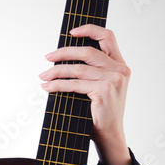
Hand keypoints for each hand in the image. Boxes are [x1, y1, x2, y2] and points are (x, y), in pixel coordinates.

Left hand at [39, 23, 130, 164]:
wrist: (109, 135)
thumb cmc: (101, 111)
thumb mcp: (102, 85)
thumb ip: (92, 69)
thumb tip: (63, 57)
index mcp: (121, 65)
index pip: (108, 36)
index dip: (90, 29)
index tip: (71, 32)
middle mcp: (120, 70)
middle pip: (88, 51)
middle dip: (64, 52)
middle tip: (48, 57)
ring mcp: (113, 80)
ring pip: (78, 69)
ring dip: (56, 71)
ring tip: (43, 76)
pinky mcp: (104, 91)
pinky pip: (75, 84)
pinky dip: (58, 85)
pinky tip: (48, 87)